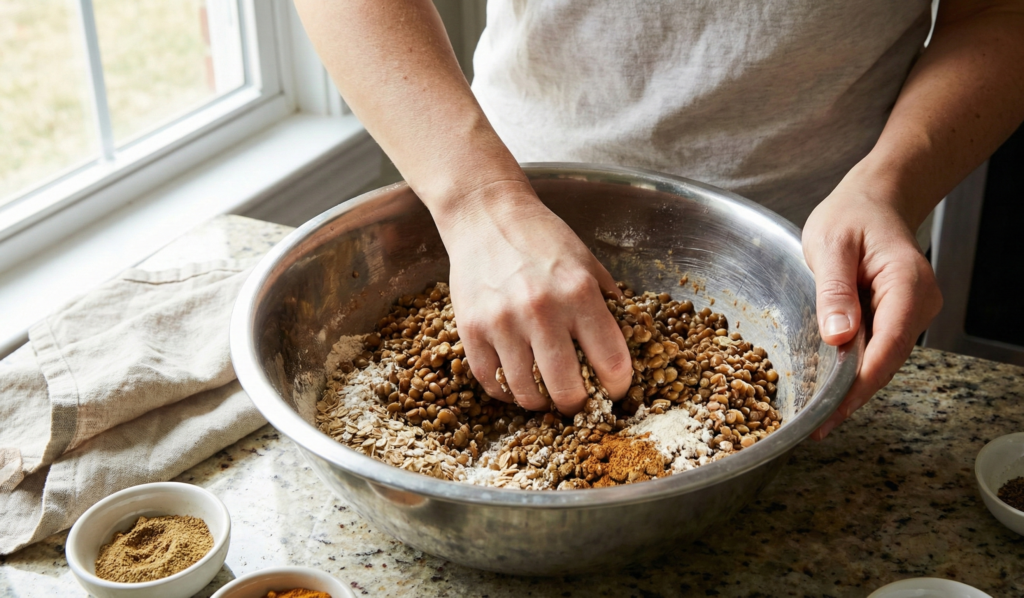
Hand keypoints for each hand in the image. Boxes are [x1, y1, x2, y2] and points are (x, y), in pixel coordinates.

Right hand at [435, 180, 632, 414]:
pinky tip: (516, 381)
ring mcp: (502, 323)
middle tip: (577, 399)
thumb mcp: (587, 262)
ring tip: (545, 393)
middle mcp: (542, 311)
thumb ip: (607, 304)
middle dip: (577, 405)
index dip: (617, 387)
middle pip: (567, 391)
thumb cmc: (541, 238)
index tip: (613, 389)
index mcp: (580, 293)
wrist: (486, 215)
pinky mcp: (470, 330)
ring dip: (540, 402)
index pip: (612, 364)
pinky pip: (491, 383)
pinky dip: (506, 392)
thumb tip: (624, 346)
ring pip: (527, 394)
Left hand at [802, 178, 942, 439]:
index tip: (832, 412)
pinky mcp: (897, 318)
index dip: (859, 383)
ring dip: (851, 388)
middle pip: (886, 361)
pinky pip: (876, 350)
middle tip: (816, 427)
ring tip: (818, 418)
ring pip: (882, 360)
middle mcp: (918, 303)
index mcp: (907, 282)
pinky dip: (853, 370)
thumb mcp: (831, 244)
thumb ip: (834, 290)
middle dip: (852, 395)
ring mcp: (911, 313)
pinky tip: (828, 389)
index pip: (888, 344)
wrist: (874, 201)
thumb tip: (839, 338)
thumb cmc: (852, 215)